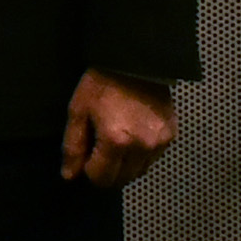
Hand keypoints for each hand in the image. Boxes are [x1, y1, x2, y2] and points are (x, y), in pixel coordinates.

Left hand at [61, 67, 175, 186]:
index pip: (101, 178)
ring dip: (125, 165)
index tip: (87, 156)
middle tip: (100, 148)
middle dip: (107, 171)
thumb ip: (73, 146)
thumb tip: (69, 175)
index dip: (89, 170)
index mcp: (116, 141)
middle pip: (121, 179)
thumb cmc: (102, 83)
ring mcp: (159, 143)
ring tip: (117, 140)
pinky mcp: (171, 136)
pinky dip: (142, 155)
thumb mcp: (78, 110)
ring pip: (139, 172)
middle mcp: (141, 147)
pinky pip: (153, 158)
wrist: (135, 61)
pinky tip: (133, 135)